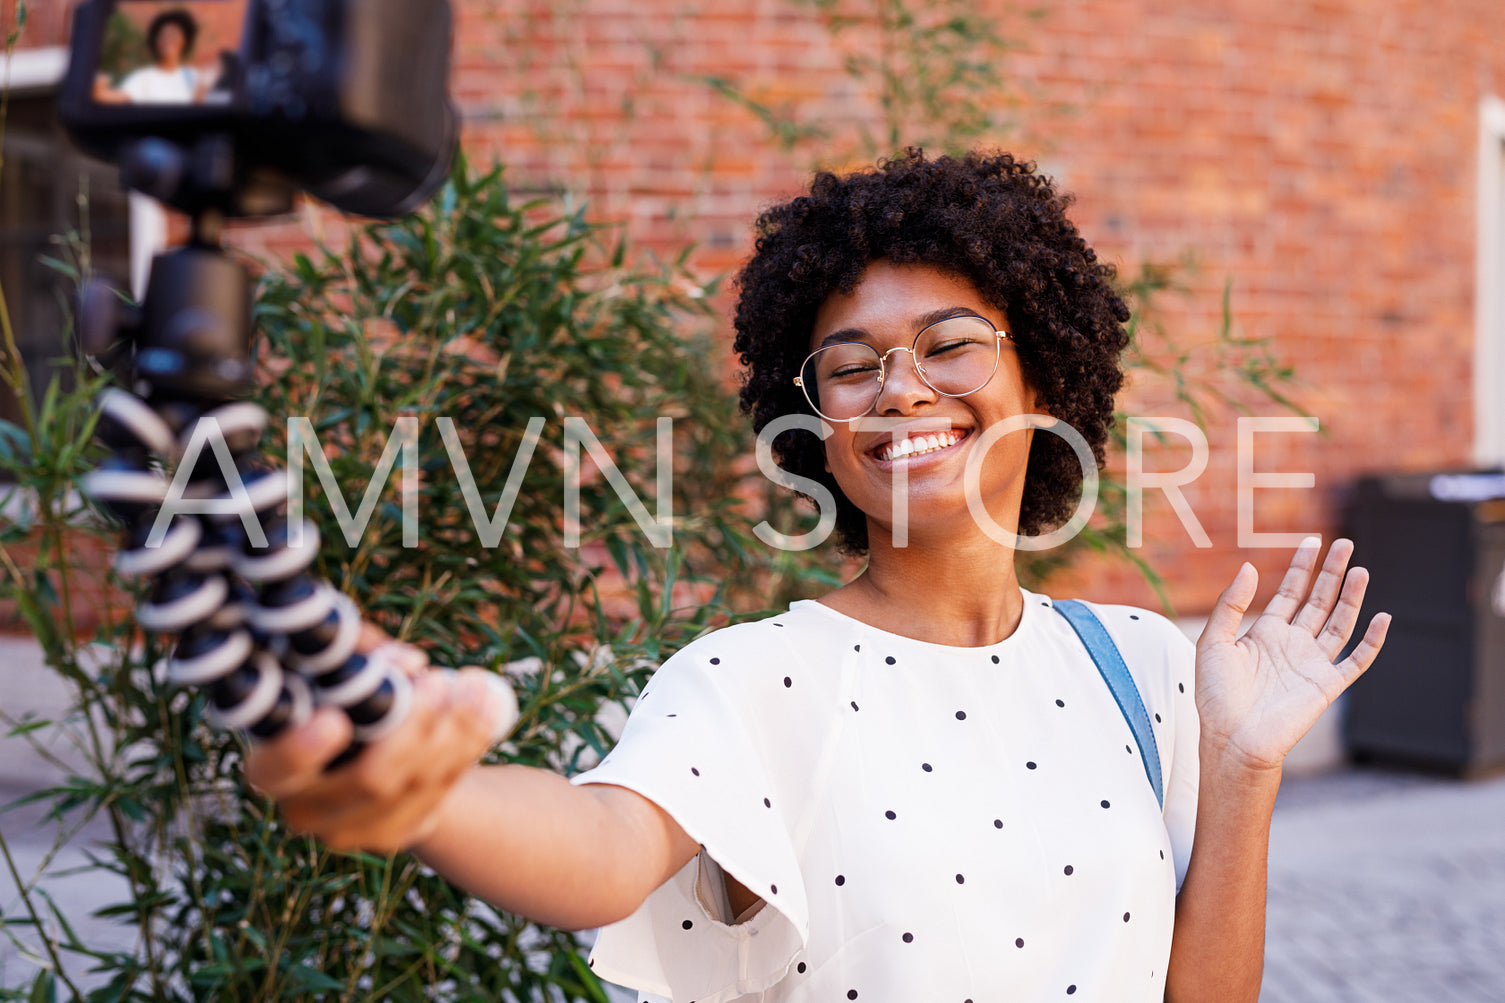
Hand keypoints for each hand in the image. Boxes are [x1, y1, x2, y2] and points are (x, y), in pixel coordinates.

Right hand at [243, 623, 510, 852]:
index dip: (303, 748)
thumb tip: (407, 663)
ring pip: (415, 787)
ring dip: (455, 733)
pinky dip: (468, 747)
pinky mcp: (392, 837)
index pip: (276, 768)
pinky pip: (439, 794)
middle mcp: (303, 809)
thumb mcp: (342, 670)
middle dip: (415, 728)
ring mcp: (349, 831)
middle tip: (439, 681)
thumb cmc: (346, 700)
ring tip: (474, 687)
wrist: (376, 755)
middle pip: (370, 780)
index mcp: (271, 765)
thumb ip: (361, 655)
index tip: (337, 719)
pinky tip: (485, 712)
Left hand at [1195, 537, 1390, 773]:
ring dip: (1352, 598)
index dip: (1301, 567)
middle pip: (1318, 601)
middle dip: (1332, 573)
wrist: (1232, 737)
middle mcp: (1291, 645)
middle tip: (1345, 544)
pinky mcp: (1327, 686)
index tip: (1312, 541)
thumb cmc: (1216, 696)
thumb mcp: (1214, 641)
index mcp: (1265, 633)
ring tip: (1361, 570)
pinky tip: (1383, 618)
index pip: (1290, 592)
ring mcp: (1311, 664)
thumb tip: (1247, 567)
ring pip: (1339, 623)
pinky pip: (1356, 660)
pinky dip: (1372, 641)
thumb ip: (1231, 604)